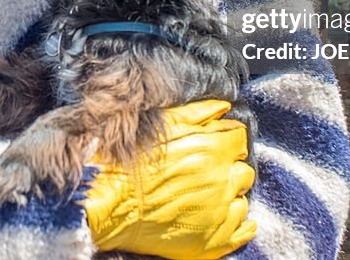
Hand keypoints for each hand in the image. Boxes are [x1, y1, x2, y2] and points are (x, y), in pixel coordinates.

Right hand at [83, 100, 255, 258]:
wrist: (106, 205)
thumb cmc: (130, 163)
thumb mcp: (163, 124)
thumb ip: (199, 112)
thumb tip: (224, 108)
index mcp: (212, 149)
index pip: (240, 138)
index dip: (227, 140)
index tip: (216, 144)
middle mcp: (222, 181)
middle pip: (243, 170)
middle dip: (228, 168)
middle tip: (205, 171)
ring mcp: (220, 214)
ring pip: (242, 200)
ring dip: (230, 195)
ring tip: (204, 195)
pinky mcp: (213, 242)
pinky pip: (243, 231)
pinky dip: (237, 223)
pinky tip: (220, 216)